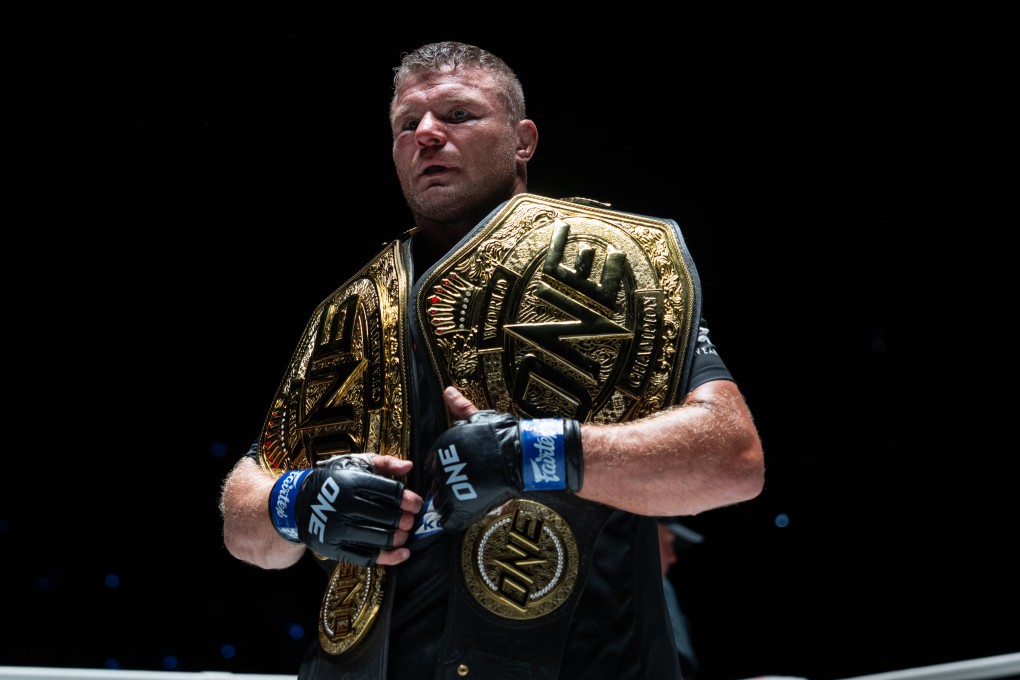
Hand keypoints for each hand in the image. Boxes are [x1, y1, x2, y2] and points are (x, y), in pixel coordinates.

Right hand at [269, 454, 414, 565]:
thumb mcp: (354, 463)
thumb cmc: (332, 482)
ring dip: (400, 537)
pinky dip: (390, 557)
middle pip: (389, 517)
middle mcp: (345, 506)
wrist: (297, 504)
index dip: (409, 500)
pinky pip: (368, 557)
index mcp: (352, 482)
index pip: (390, 493)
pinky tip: (403, 553)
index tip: (417, 504)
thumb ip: (383, 463)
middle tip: (411, 520)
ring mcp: (340, 529)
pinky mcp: (336, 549)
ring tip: (404, 533)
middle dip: (407, 520)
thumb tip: (408, 466)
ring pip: (381, 538)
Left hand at [426, 406, 583, 531]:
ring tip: (467, 497)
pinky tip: (464, 514)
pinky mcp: (463, 509)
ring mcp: (451, 491)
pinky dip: (453, 520)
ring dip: (450, 502)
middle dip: (447, 485)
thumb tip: (449, 391)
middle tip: (464, 484)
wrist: (521, 454)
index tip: (456, 470)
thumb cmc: (501, 435)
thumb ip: (460, 408)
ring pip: (441, 503)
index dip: (445, 469)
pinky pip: (449, 520)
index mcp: (440, 449)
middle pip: (436, 484)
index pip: (432, 465)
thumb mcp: (478, 418)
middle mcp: (441, 470)